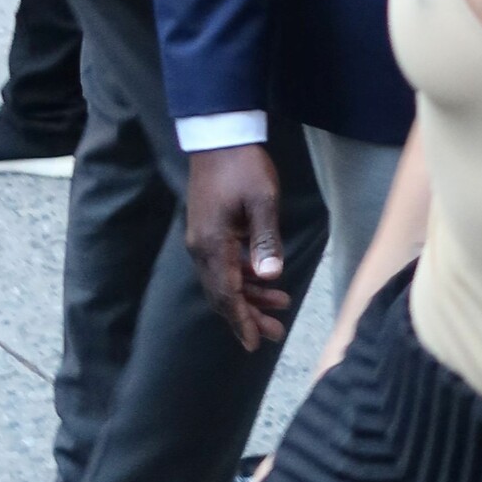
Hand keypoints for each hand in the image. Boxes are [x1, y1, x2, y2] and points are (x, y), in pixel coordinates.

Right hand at [186, 145, 291, 350]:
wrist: (219, 138)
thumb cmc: (243, 167)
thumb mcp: (263, 202)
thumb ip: (266, 241)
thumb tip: (271, 276)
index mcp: (212, 245)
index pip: (226, 294)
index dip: (241, 320)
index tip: (254, 343)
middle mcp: (202, 248)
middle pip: (223, 294)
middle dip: (248, 316)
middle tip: (275, 333)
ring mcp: (204, 240)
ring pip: (224, 281)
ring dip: (250, 297)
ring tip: (279, 308)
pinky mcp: (210, 231)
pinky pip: (225, 265)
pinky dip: (244, 278)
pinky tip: (265, 282)